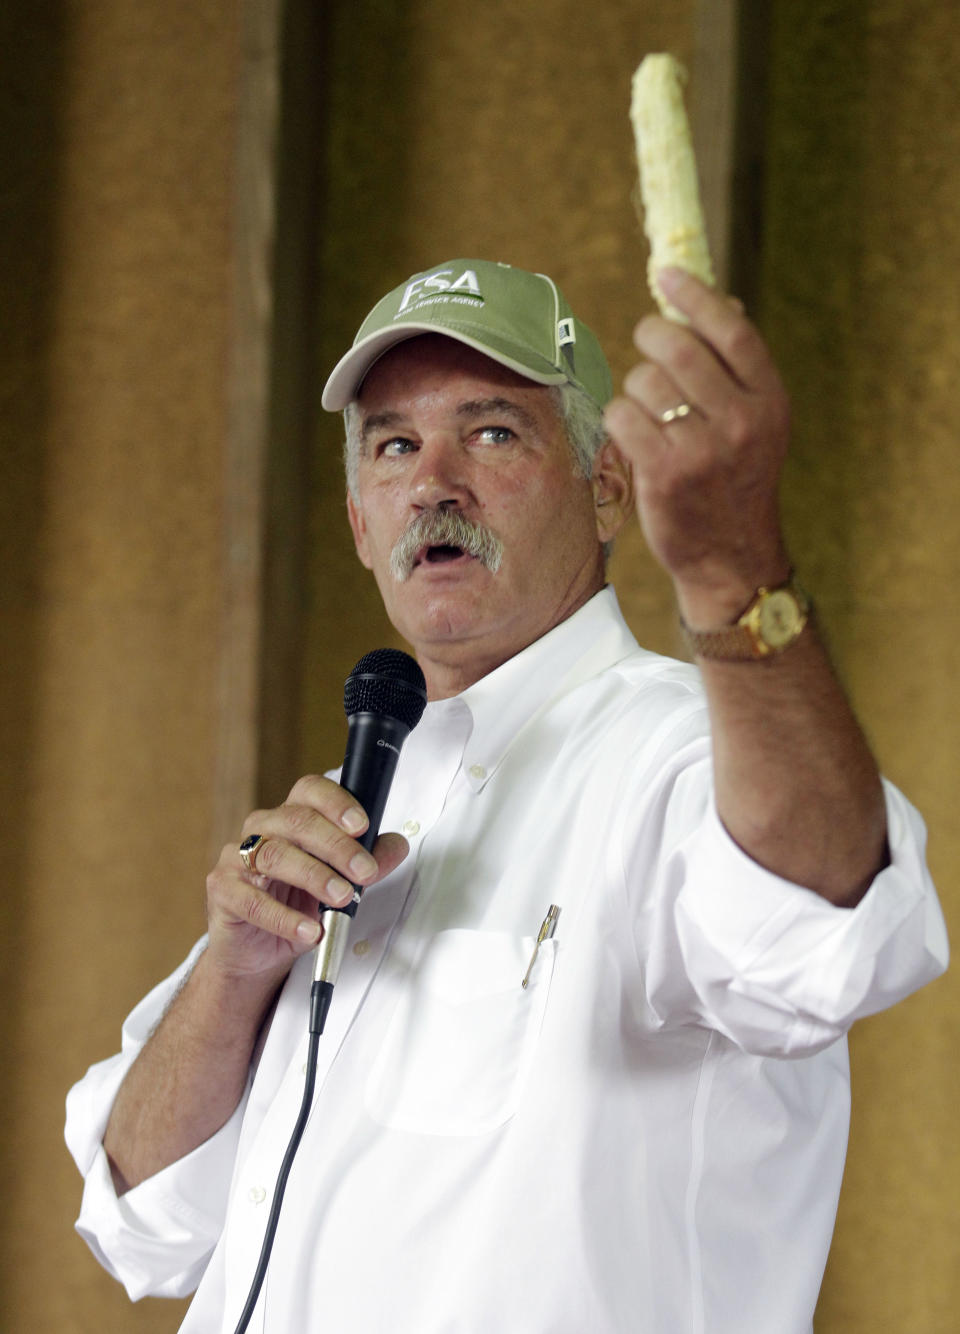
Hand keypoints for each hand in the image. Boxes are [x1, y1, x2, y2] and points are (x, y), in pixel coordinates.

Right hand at [205, 774, 408, 982]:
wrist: (256, 951)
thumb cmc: (295, 906)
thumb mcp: (339, 883)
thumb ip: (368, 863)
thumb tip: (397, 845)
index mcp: (290, 817)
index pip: (310, 791)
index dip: (336, 803)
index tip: (362, 826)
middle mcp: (261, 829)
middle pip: (297, 822)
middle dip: (337, 847)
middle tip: (364, 873)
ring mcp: (236, 857)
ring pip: (274, 855)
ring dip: (314, 876)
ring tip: (342, 899)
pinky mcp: (222, 890)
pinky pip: (251, 900)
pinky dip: (284, 918)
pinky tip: (309, 930)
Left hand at [604, 268, 792, 627]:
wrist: (731, 556)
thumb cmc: (736, 482)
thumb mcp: (758, 424)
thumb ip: (738, 369)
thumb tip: (715, 301)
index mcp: (769, 400)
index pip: (731, 329)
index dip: (694, 295)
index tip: (666, 274)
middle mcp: (741, 421)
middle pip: (677, 346)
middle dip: (650, 337)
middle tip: (647, 343)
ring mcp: (703, 449)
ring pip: (643, 381)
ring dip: (635, 389)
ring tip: (650, 414)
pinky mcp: (664, 474)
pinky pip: (621, 416)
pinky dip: (619, 420)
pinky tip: (633, 437)